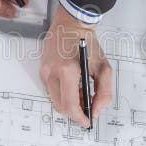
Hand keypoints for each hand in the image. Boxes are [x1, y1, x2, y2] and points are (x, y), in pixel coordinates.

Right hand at [39, 7, 112, 127]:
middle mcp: (52, 72)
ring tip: (80, 93)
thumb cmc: (88, 43)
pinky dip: (62, 93)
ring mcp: (44, 71)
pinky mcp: (42, 69)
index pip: (70, 105)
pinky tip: (72, 85)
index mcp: (68, 70)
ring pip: (54, 100)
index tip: (87, 121)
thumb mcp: (103, 68)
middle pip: (60, 106)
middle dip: (74, 111)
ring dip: (68, 102)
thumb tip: (96, 109)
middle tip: (87, 106)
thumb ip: (103, 92)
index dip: (79, 117)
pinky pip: (51, 90)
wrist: (71, 24)